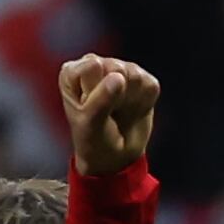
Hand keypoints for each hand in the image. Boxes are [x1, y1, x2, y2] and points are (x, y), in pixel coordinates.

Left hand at [60, 53, 163, 176]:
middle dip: (117, 93)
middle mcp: (95, 66)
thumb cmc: (94, 139)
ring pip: (135, 74)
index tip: (93, 108)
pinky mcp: (141, 80)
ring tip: (121, 111)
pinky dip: (146, 101)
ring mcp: (120, 71)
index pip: (93, 66)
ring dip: (132, 98)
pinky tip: (134, 109)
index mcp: (73, 72)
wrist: (115, 157)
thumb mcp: (91, 123)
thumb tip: (119, 77)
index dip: (97, 90)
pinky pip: (150, 84)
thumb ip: (101, 99)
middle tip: (110, 113)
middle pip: (116, 67)